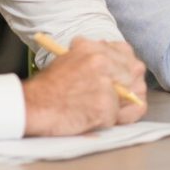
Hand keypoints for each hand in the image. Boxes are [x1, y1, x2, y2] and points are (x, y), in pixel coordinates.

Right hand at [22, 38, 146, 135]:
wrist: (32, 106)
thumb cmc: (50, 86)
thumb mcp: (72, 58)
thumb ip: (97, 57)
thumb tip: (119, 65)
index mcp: (95, 48)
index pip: (128, 53)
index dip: (126, 67)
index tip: (123, 76)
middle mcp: (103, 62)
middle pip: (137, 72)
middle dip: (131, 85)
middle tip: (120, 96)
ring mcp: (106, 85)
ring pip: (133, 95)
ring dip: (123, 105)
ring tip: (106, 109)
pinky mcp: (105, 107)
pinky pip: (120, 116)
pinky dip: (110, 120)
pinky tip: (95, 118)